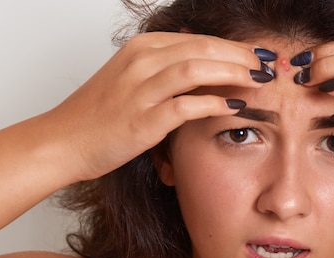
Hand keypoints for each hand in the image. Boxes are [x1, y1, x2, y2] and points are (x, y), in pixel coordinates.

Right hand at [45, 32, 272, 180]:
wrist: (64, 141)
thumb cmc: (101, 114)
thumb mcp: (132, 77)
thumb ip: (165, 64)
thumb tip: (201, 53)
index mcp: (142, 49)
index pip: (198, 39)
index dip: (234, 46)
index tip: (260, 55)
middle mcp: (141, 62)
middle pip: (203, 48)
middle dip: (242, 55)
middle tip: (269, 66)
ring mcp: (140, 90)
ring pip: (196, 68)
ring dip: (233, 72)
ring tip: (259, 80)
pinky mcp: (142, 119)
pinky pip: (186, 105)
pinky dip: (214, 103)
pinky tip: (235, 105)